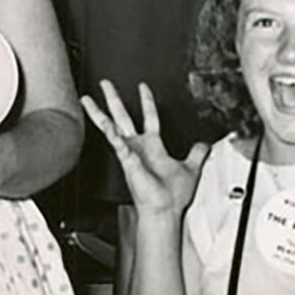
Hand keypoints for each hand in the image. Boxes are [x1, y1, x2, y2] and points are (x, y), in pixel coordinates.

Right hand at [80, 80, 210, 218]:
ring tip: (89, 98)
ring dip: (100, 112)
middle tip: (105, 84)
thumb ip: (197, 153)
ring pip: (112, 127)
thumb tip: (205, 144)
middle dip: (114, 99)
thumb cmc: (173, 195)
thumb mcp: (191, 168)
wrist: (166, 210)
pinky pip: (117, 143)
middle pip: (123, 116)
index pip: (149, 116)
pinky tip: (105, 123)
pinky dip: (111, 133)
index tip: (143, 86)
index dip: (146, 100)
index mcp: (153, 146)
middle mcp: (139, 147)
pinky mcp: (128, 161)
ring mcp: (131, 153)